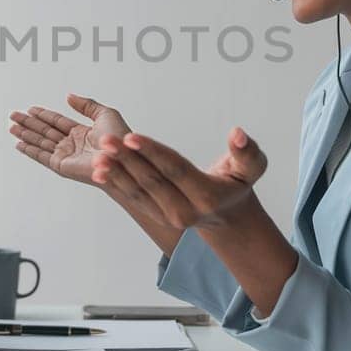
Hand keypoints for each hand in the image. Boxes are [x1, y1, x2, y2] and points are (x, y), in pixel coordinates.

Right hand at [9, 94, 130, 184]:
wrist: (122, 157)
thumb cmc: (119, 138)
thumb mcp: (105, 114)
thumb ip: (86, 105)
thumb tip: (69, 96)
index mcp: (82, 132)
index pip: (57, 122)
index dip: (43, 115)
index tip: (31, 109)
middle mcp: (72, 144)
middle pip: (45, 131)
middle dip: (29, 123)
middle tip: (14, 115)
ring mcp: (66, 155)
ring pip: (40, 142)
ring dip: (26, 134)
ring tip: (12, 127)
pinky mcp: (62, 165)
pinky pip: (42, 156)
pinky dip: (30, 150)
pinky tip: (19, 144)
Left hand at [91, 127, 267, 229]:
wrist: (226, 214)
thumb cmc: (238, 183)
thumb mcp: (252, 168)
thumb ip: (247, 151)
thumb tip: (238, 133)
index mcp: (207, 197)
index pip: (175, 170)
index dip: (152, 152)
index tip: (131, 136)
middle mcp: (185, 212)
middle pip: (152, 180)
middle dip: (127, 159)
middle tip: (106, 140)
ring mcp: (168, 216)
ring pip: (138, 190)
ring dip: (116, 171)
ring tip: (99, 153)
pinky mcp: (156, 216)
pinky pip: (133, 197)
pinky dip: (116, 182)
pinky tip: (100, 169)